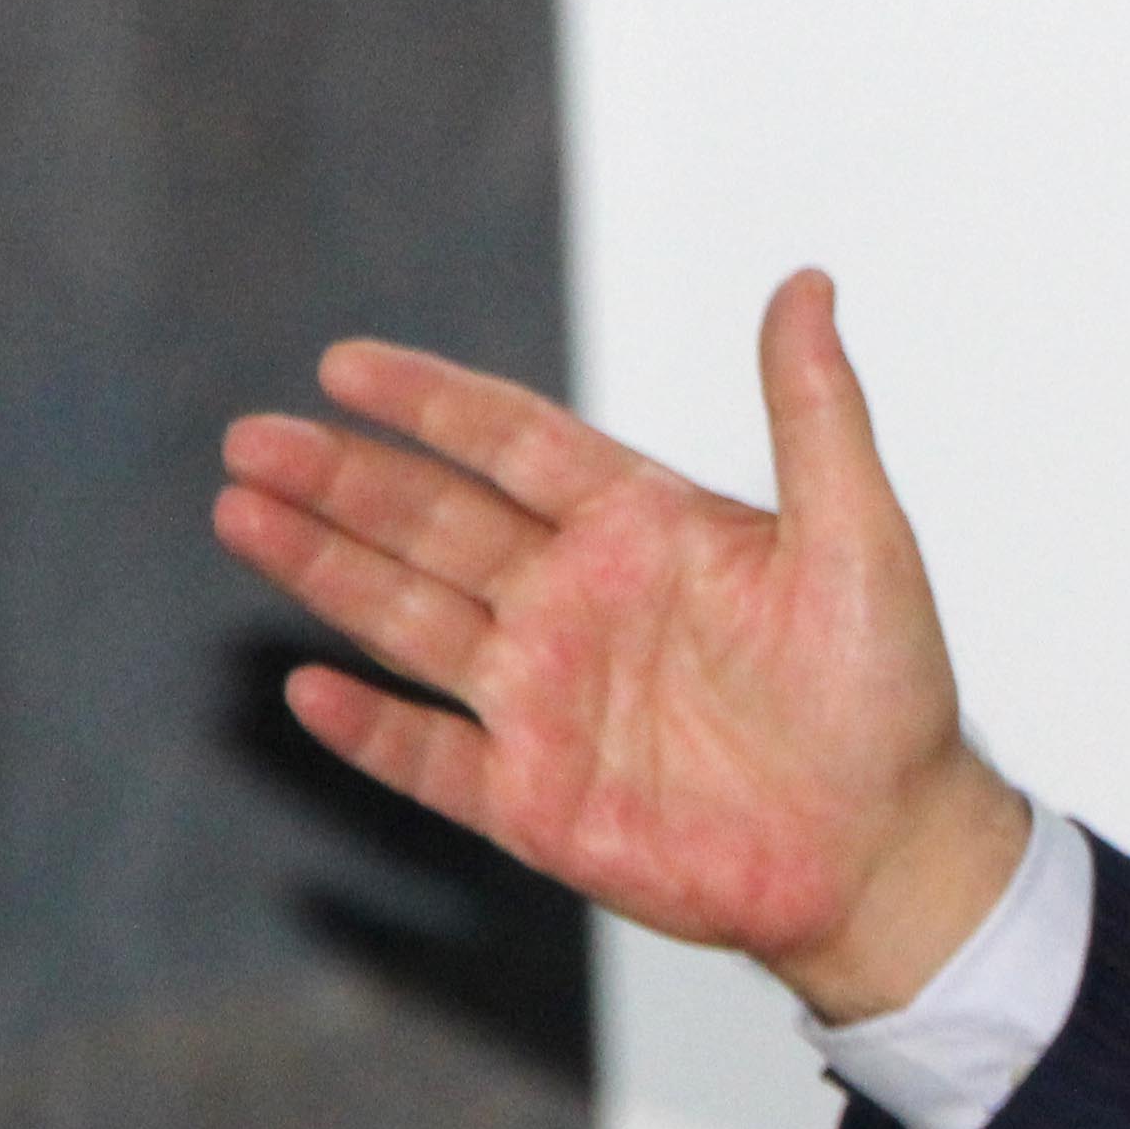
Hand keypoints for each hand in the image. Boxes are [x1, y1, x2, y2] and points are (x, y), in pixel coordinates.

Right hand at [210, 269, 1029, 1022]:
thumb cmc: (884, 690)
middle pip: (435, 524)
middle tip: (252, 437)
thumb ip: (816, 412)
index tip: (346, 365)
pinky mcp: (538, 802)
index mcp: (642, 531)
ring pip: (411, 621)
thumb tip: (806, 281)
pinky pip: (432, 759)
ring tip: (240, 512)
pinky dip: (371, 729)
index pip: (515, 444)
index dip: (433, 405)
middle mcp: (577, 604)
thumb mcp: (858, 537)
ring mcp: (548, 703)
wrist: (889, 848)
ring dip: (326, 571)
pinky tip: (307, 686)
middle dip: (342, 480)